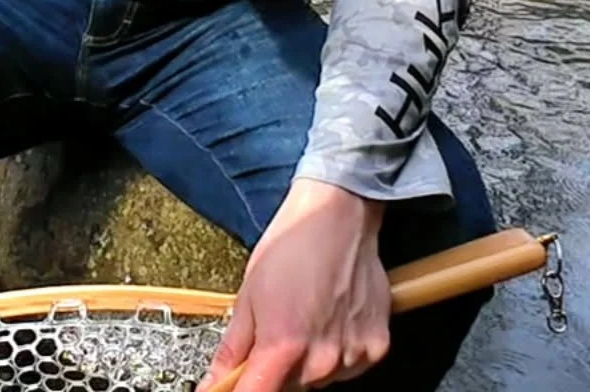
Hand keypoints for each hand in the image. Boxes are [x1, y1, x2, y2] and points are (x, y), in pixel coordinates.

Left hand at [199, 179, 390, 391]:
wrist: (337, 214)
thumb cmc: (292, 245)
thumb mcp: (248, 293)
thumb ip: (232, 349)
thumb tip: (212, 383)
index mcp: (283, 344)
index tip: (233, 389)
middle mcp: (320, 359)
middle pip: (289, 387)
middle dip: (277, 367)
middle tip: (278, 327)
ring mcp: (352, 355)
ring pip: (318, 378)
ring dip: (309, 359)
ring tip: (308, 313)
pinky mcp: (377, 347)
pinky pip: (349, 366)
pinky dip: (338, 350)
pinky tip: (332, 317)